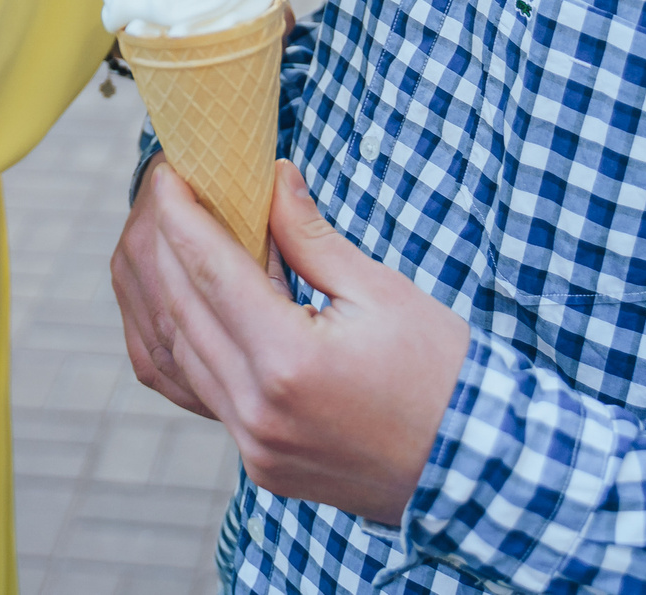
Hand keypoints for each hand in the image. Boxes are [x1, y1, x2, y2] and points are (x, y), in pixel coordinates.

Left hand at [115, 159, 468, 525]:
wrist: (478, 470)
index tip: (167, 174)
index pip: (211, 271)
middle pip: (184, 311)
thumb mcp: (379, 290)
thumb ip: (311, 235)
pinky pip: (209, 395)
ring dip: (176, 296)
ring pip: (187, 356)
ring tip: (184, 244)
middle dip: (169, 247)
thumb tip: (272, 179)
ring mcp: (256, 447)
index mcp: (289, 360)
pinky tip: (208, 307)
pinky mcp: (262, 466)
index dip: (182, 216)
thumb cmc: (441, 372)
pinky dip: (201, 344)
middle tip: (169, 199)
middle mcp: (259, 410)